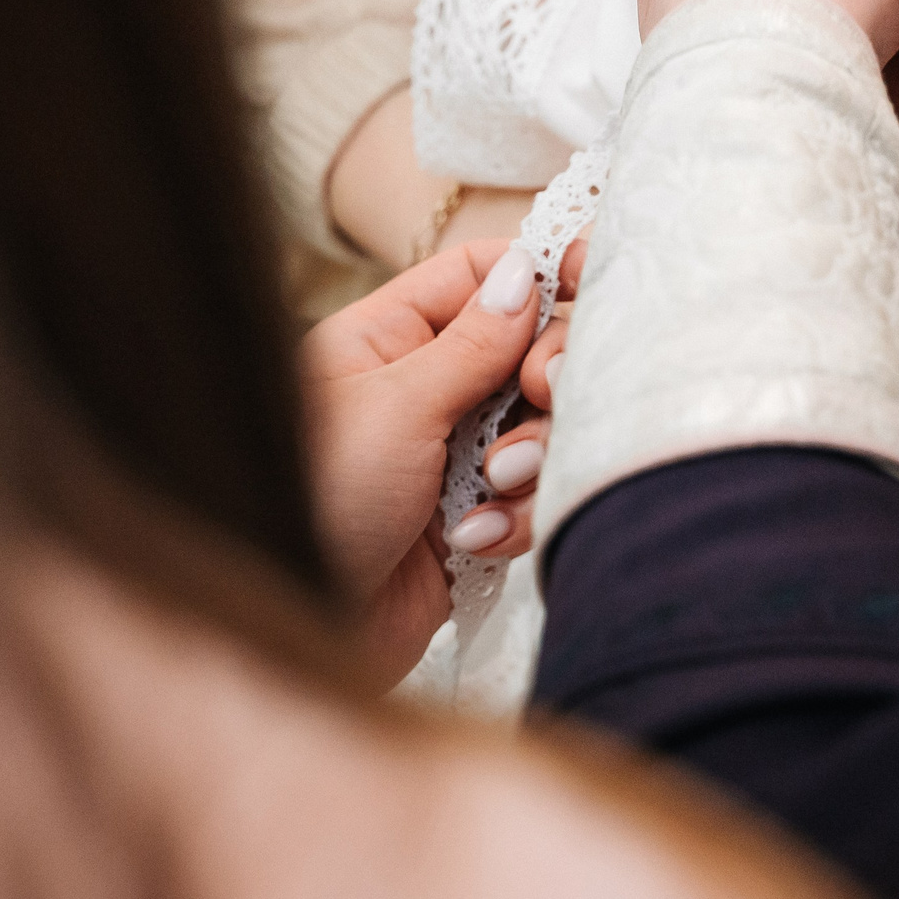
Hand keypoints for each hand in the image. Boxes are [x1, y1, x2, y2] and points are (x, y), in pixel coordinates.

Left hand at [299, 239, 548, 679]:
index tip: (596, 275)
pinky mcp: (473, 517)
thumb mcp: (395, 407)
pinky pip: (531, 496)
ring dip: (529, 455)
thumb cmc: (318, 503)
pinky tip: (472, 539)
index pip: (477, 275)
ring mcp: (450, 454)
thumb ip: (473, 342)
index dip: (539, 269)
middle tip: (538, 394)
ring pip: (541, 426)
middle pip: (527, 347)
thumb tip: (526, 271)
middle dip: (545, 373)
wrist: (302, 629)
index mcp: (387, 338)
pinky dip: (514, 516)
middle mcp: (424, 389)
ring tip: (490, 485)